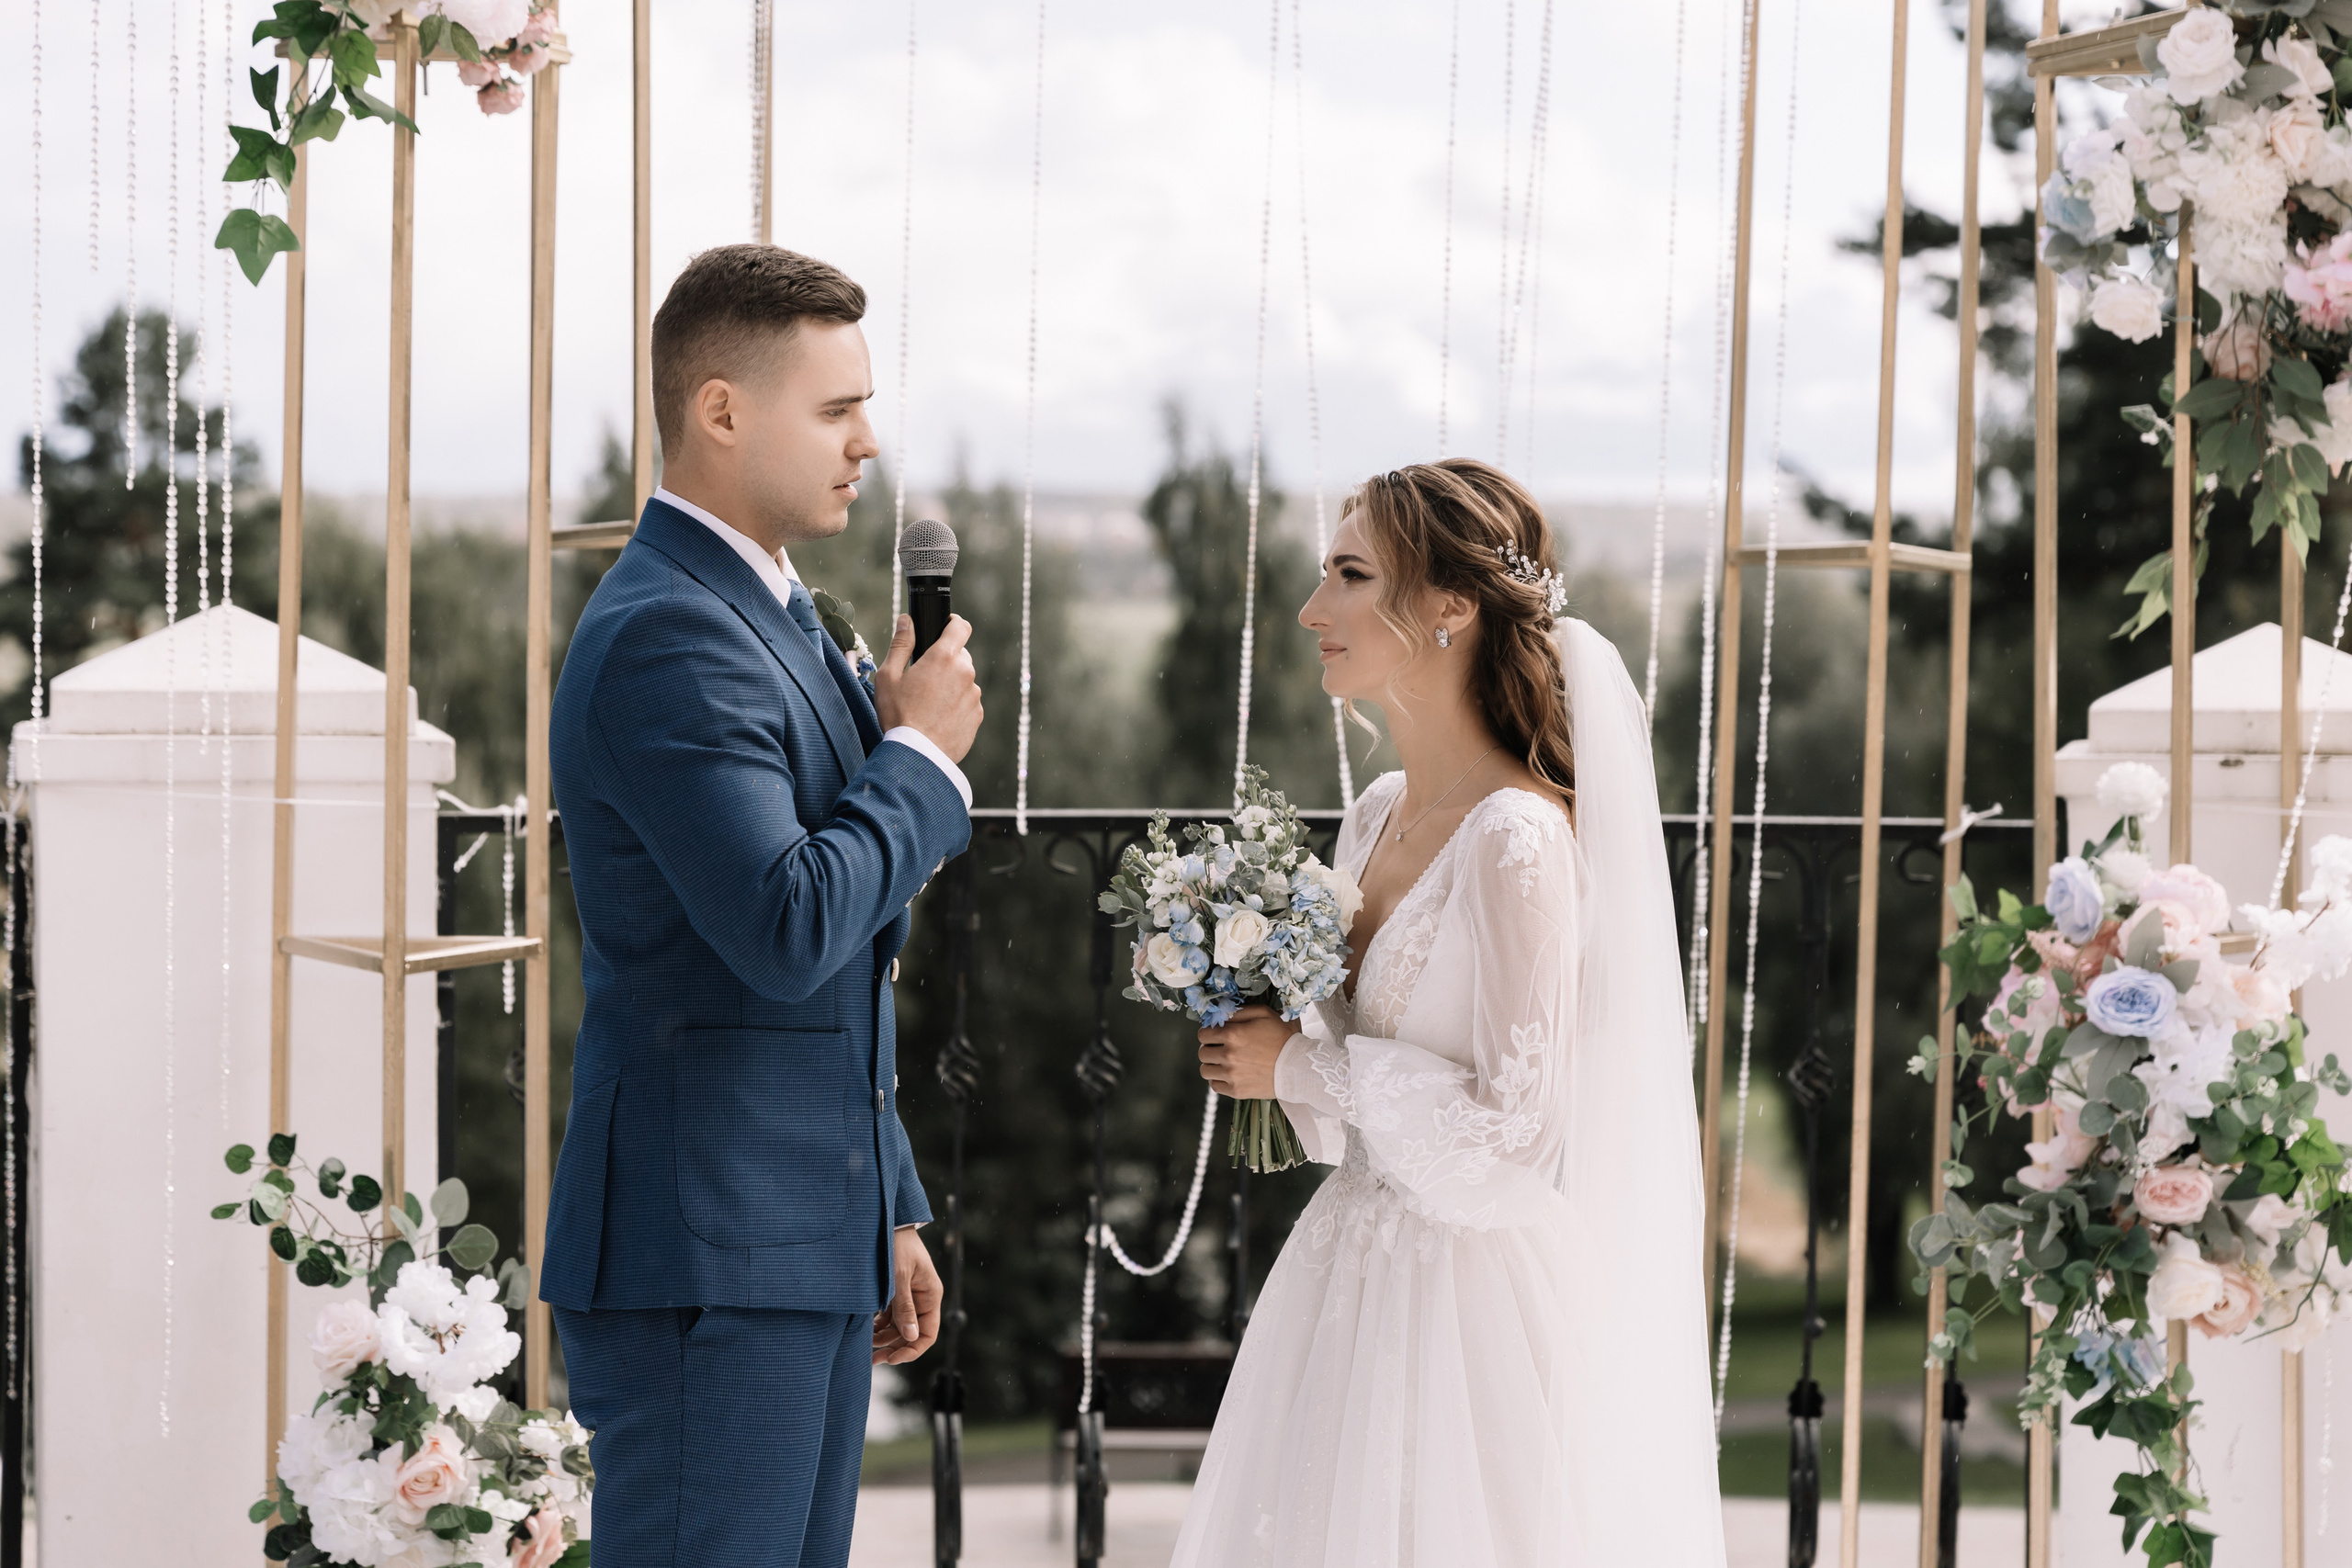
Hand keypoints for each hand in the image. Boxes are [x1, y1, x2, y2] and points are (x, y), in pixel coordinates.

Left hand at [871, 1227, 943, 1365]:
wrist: (886, 1221)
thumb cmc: (896, 1244)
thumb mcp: (899, 1276)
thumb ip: (904, 1306)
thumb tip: (910, 1337)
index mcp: (930, 1295)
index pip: (928, 1333)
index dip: (912, 1350)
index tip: (893, 1359)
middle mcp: (921, 1298)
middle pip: (911, 1334)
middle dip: (894, 1348)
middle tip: (873, 1360)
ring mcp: (908, 1296)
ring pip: (898, 1327)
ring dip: (884, 1339)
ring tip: (866, 1348)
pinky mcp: (895, 1292)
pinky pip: (889, 1317)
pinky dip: (879, 1326)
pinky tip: (866, 1332)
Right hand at [873, 613, 982, 762]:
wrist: (916, 756)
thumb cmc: (898, 715)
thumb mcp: (889, 676)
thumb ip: (901, 643)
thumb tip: (907, 620)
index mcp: (943, 657)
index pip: (960, 627)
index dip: (953, 624)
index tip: (945, 627)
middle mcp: (965, 673)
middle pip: (960, 656)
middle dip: (946, 661)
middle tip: (925, 678)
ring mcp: (974, 695)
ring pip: (964, 680)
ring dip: (951, 685)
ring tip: (929, 704)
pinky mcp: (977, 715)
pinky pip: (968, 702)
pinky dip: (956, 705)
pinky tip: (937, 718)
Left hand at [1197, 1004, 1297, 1099]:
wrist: (1298, 1066)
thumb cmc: (1283, 1038)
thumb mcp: (1264, 1014)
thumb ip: (1239, 1011)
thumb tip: (1220, 1014)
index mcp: (1233, 1035)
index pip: (1203, 1034)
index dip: (1209, 1033)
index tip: (1216, 1035)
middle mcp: (1228, 1055)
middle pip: (1202, 1052)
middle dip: (1210, 1048)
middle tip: (1221, 1048)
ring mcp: (1231, 1075)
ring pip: (1205, 1070)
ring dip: (1212, 1064)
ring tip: (1224, 1062)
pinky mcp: (1236, 1091)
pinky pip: (1214, 1086)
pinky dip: (1218, 1080)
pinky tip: (1229, 1074)